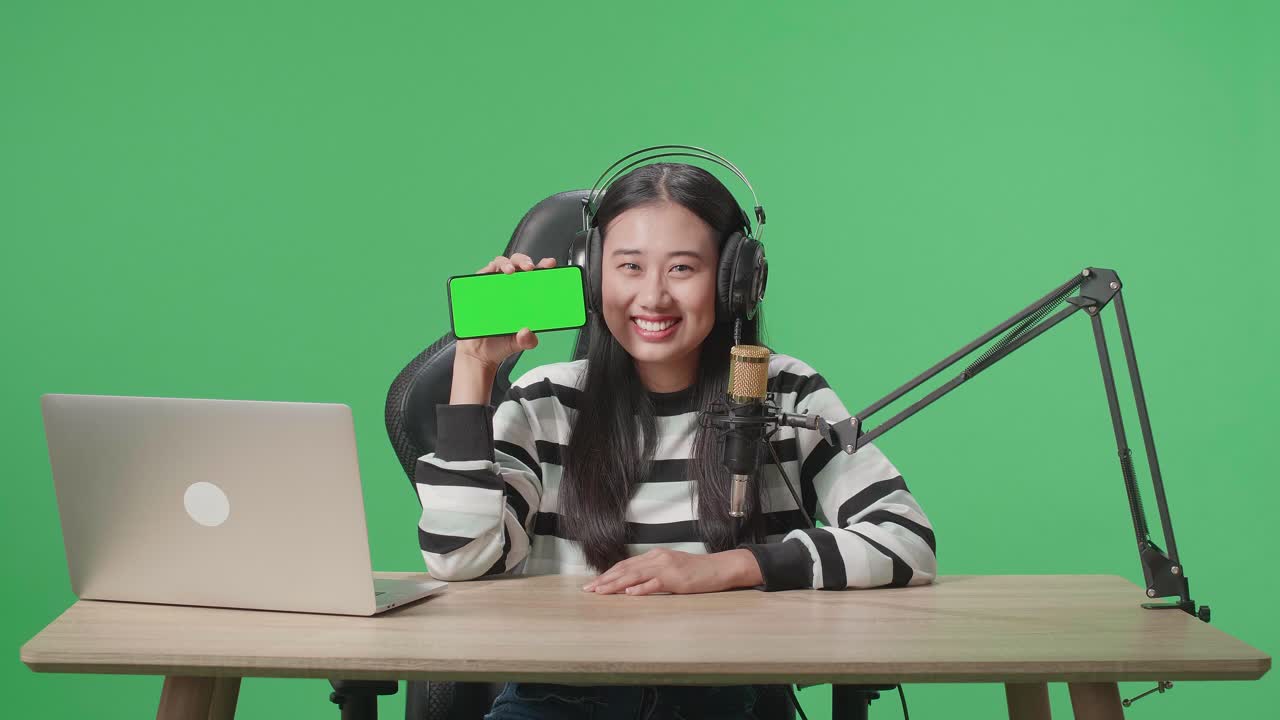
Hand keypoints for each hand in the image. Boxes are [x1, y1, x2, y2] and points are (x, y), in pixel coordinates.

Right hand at [454, 253, 557, 369]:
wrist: (480, 352)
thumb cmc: (502, 341)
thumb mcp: (519, 343)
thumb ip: (528, 340)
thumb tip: (527, 332)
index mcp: (526, 295)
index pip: (537, 276)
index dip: (543, 266)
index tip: (549, 264)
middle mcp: (511, 287)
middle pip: (519, 264)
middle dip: (524, 261)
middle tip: (529, 268)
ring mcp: (494, 286)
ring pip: (499, 264)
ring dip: (506, 263)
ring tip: (510, 271)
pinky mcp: (478, 289)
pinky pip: (481, 275)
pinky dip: (486, 272)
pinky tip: (491, 276)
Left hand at [581, 548, 762, 595]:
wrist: (719, 568)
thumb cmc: (696, 571)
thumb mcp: (670, 568)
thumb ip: (651, 573)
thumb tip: (631, 584)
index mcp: (654, 556)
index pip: (625, 564)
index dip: (608, 574)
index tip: (593, 583)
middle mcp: (657, 558)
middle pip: (625, 569)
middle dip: (605, 580)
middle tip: (588, 590)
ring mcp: (666, 567)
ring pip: (635, 575)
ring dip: (615, 584)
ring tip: (600, 591)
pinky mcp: (676, 579)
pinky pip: (655, 584)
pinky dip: (641, 589)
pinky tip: (629, 594)